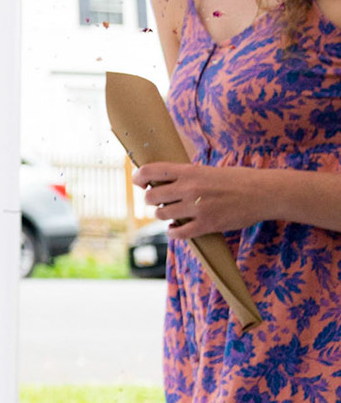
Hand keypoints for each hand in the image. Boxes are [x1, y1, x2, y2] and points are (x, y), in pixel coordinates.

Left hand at [136, 162, 270, 240]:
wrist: (264, 193)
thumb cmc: (237, 179)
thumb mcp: (207, 169)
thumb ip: (185, 175)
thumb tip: (161, 180)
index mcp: (188, 171)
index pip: (150, 170)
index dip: (139, 176)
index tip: (138, 182)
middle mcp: (189, 188)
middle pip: (150, 196)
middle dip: (150, 199)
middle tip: (159, 201)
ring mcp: (197, 208)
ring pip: (161, 215)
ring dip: (162, 215)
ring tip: (171, 213)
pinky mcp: (207, 225)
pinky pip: (178, 233)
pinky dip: (173, 232)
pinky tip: (175, 229)